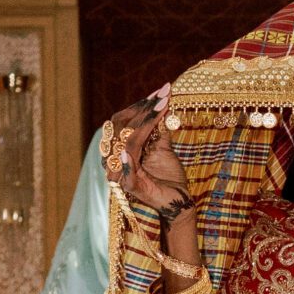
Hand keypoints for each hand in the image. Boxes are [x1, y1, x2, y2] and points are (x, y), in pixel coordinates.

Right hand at [103, 88, 191, 225]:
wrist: (178, 202)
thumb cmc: (169, 176)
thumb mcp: (164, 148)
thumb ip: (158, 131)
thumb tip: (162, 105)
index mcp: (120, 148)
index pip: (123, 121)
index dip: (141, 105)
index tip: (161, 91)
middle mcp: (116, 159)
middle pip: (122, 127)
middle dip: (144, 109)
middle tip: (164, 95)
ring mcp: (121, 173)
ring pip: (128, 142)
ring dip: (145, 122)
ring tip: (163, 106)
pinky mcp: (131, 187)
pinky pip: (129, 167)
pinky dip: (134, 152)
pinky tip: (143, 135)